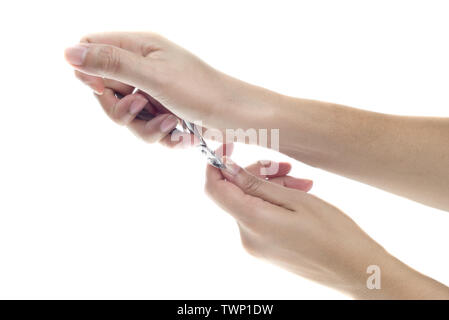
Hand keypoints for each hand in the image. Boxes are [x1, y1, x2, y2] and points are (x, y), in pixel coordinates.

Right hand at [64, 32, 259, 145]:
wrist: (239, 118)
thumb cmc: (202, 91)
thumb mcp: (153, 76)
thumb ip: (112, 64)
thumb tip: (69, 52)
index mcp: (140, 47)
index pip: (94, 51)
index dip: (92, 74)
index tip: (109, 90)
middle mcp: (144, 67)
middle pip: (107, 91)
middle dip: (123, 110)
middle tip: (143, 108)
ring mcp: (154, 92)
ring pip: (127, 117)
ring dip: (147, 128)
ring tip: (172, 124)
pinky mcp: (165, 112)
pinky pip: (147, 129)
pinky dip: (163, 136)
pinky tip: (182, 133)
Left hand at [205, 148, 448, 298]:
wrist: (356, 270)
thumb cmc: (333, 234)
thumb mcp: (296, 200)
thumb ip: (256, 185)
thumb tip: (227, 169)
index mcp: (252, 222)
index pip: (214, 188)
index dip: (215, 164)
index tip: (229, 146)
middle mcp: (246, 237)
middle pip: (236, 193)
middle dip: (258, 173)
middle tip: (287, 166)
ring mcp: (255, 246)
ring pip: (251, 203)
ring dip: (273, 187)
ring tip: (303, 184)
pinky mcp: (265, 249)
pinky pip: (260, 216)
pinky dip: (275, 202)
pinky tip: (300, 196)